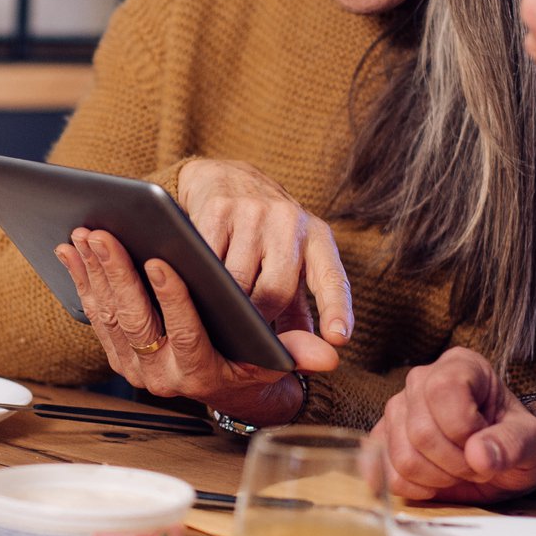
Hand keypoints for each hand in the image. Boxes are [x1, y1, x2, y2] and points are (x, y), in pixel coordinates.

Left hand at [55, 229, 337, 425]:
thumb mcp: (275, 360)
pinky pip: (93, 313)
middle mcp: (163, 377)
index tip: (161, 261)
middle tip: (104, 233)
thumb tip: (332, 354)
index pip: (187, 335)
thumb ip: (297, 353)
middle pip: (137, 321)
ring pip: (110, 314)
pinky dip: (81, 280)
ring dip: (94, 272)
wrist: (221, 385)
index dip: (173, 299)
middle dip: (118, 274)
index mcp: (202, 374)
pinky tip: (71, 250)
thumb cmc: (251, 360)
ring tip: (86, 232)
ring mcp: (135, 366)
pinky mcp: (116, 353)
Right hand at [176, 158, 352, 343]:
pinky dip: (201, 280)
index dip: (336, 310)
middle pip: (276, 290)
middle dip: (259, 318)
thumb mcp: (291, 263)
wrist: (227, 177)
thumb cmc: (264, 234)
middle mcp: (291, 220)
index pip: (332, 278)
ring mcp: (254, 211)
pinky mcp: (218, 208)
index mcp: (317, 238)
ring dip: (227, 303)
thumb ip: (299, 309)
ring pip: (238, 280)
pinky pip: (207, 260)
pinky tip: (197, 283)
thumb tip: (307, 358)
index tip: (338, 339)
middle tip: (244, 331)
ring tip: (219, 310)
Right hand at [373, 348, 535, 502]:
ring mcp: (396, 411)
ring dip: (438, 478)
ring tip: (459, 472)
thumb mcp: (531, 442)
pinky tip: (436, 482)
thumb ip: (511, 444)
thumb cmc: (516, 442)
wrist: (501, 461)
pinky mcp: (383, 441)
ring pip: (403, 457)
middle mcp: (420, 381)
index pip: (442, 390)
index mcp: (460, 366)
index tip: (485, 443)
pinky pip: (387, 474)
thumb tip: (479, 455)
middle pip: (420, 431)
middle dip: (455, 463)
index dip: (464, 428)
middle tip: (478, 466)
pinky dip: (416, 489)